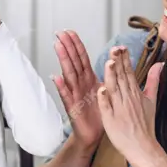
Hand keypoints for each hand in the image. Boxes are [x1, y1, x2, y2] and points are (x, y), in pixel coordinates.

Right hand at [52, 30, 103, 148]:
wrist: (94, 134)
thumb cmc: (99, 113)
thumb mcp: (105, 91)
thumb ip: (106, 76)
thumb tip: (110, 61)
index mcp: (88, 79)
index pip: (81, 58)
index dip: (76, 45)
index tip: (70, 32)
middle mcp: (80, 84)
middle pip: (73, 62)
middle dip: (67, 47)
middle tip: (60, 33)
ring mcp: (74, 95)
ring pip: (68, 74)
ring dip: (63, 60)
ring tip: (57, 47)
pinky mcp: (72, 108)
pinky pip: (66, 96)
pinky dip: (61, 87)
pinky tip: (56, 78)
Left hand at [96, 46, 164, 166]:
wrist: (143, 147)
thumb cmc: (145, 124)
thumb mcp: (152, 100)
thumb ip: (153, 80)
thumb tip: (160, 64)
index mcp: (135, 93)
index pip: (129, 72)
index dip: (124, 59)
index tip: (121, 46)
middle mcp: (127, 99)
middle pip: (121, 78)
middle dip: (117, 62)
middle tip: (115, 48)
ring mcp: (118, 109)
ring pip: (114, 90)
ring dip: (111, 76)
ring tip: (109, 63)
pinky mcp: (111, 120)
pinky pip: (106, 108)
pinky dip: (104, 99)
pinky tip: (101, 89)